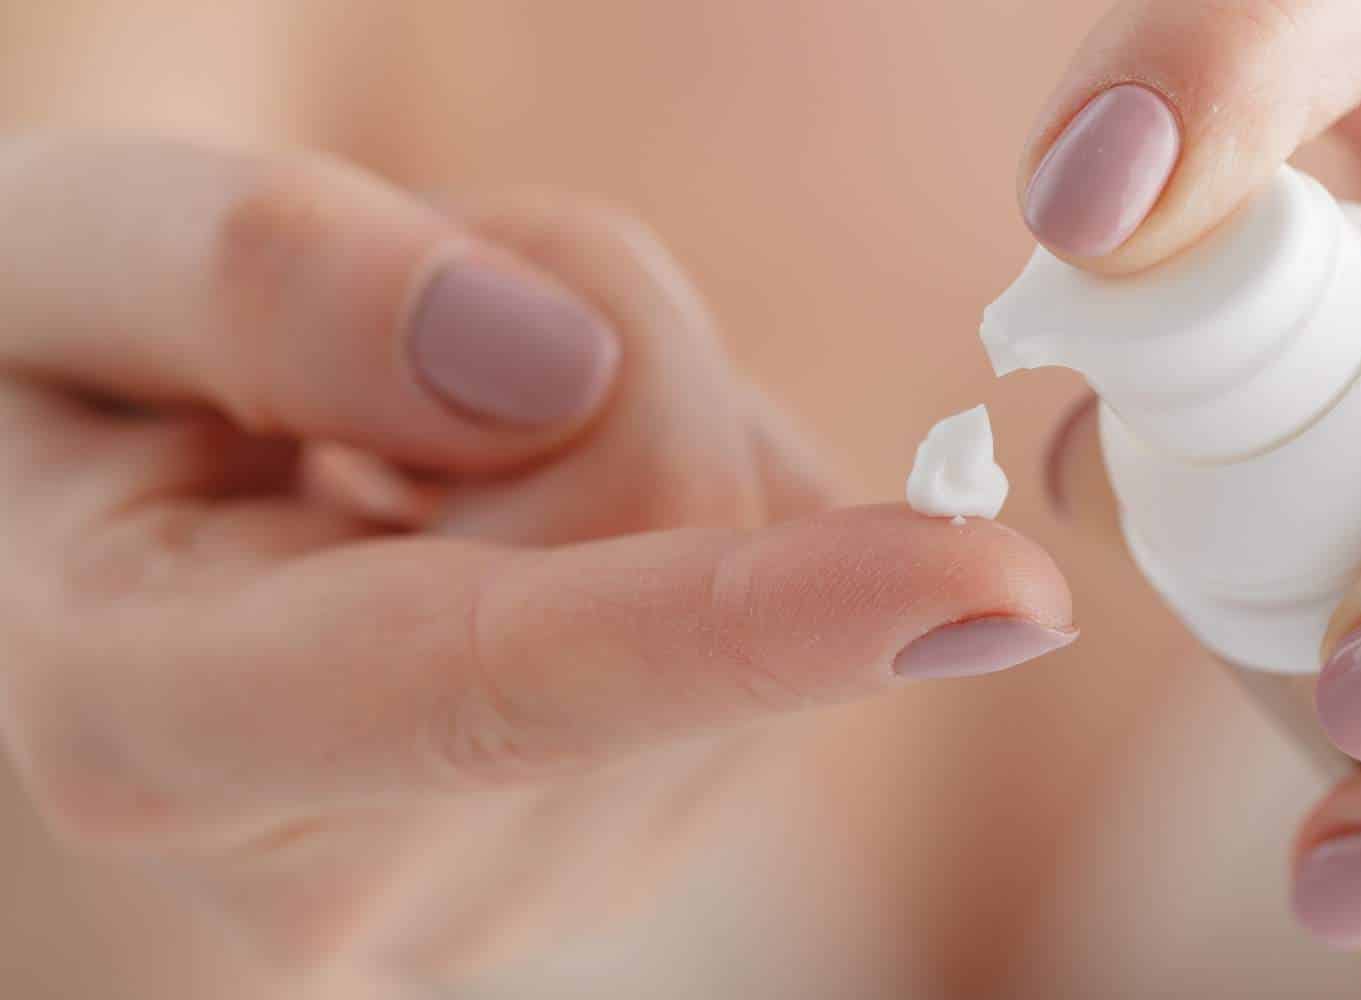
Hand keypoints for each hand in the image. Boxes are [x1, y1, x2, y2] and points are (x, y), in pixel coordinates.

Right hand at [0, 135, 1073, 983]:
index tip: (990, 589)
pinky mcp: (613, 842)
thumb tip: (546, 372)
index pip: (494, 678)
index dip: (746, 625)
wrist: (79, 512)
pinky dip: (686, 512)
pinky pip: (784, 612)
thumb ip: (256, 280)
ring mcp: (503, 883)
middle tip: (418, 325)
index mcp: (156, 725)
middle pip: (677, 535)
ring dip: (638, 425)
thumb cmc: (54, 376)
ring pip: (756, 563)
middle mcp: (343, 869)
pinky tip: (511, 523)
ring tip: (428, 445)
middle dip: (606, 349)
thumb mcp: (55, 260)